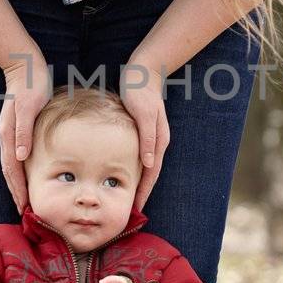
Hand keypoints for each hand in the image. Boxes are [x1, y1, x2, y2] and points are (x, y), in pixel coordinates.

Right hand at [0, 53, 51, 214]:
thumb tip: (21, 156)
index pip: (12, 169)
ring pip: (12, 165)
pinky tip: (29, 175)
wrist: (24, 66)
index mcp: (9, 135)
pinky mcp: (17, 130)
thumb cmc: (31, 85)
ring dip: (17, 183)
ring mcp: (10, 134)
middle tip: (24, 212)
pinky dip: (22, 170)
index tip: (24, 206)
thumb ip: (24, 131)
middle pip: (9, 171)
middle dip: (16, 192)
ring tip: (25, 200)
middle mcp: (7, 137)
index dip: (18, 189)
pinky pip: (17, 156)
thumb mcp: (29, 106)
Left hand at [118, 60, 169, 211]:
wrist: (143, 72)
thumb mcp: (144, 114)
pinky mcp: (142, 131)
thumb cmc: (140, 91)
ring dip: (138, 182)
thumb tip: (149, 164)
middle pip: (150, 174)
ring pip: (145, 166)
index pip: (152, 174)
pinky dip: (133, 168)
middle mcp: (156, 142)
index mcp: (158, 140)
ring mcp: (150, 137)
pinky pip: (139, 155)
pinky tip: (123, 172)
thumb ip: (147, 138)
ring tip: (126, 196)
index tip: (136, 208)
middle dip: (142, 192)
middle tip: (129, 210)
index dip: (144, 192)